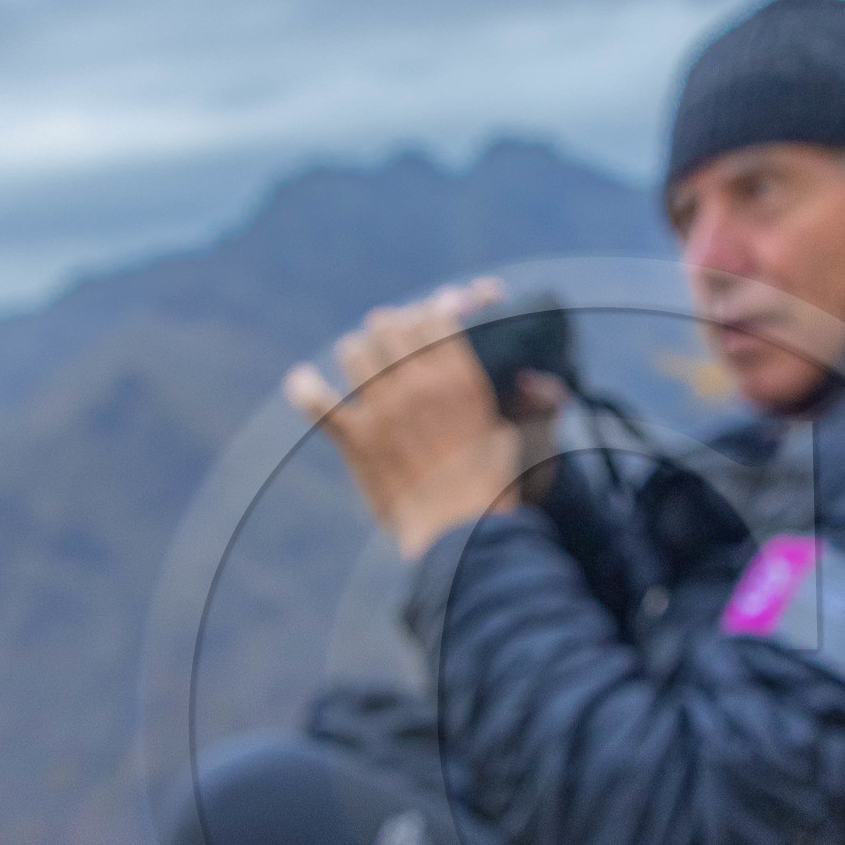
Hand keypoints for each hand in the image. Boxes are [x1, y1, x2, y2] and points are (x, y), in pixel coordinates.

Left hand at [285, 279, 542, 558]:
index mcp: (460, 376)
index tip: (433, 315)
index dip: (433, 309)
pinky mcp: (356, 439)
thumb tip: (544, 383)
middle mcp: (418, 383)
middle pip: (389, 324)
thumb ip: (534, 405)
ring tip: (360, 363)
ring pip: (354, 350)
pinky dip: (305, 389)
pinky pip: (317, 401)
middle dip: (391, 330)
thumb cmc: (497, 489)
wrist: (462, 535)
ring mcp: (383, 408)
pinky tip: (301, 382)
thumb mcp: (524, 438)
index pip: (435, 313)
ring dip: (358, 354)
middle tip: (393, 342)